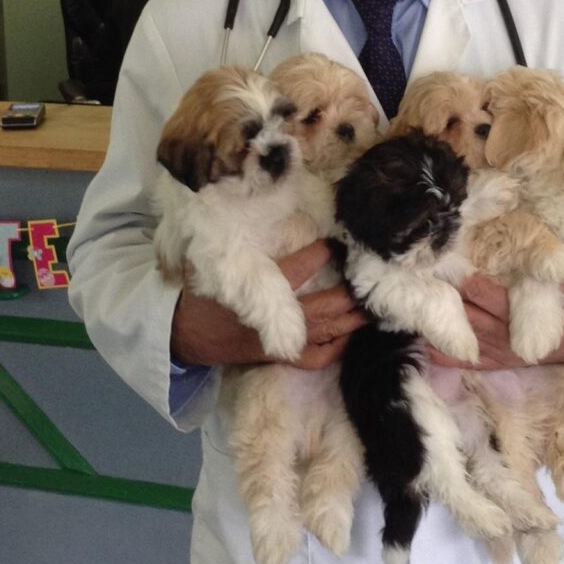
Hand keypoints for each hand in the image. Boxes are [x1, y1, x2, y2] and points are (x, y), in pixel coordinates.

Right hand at [169, 241, 366, 369]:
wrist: (187, 337)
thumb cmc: (201, 295)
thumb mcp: (207, 262)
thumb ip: (225, 239)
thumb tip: (236, 205)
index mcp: (258, 292)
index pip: (298, 271)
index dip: (321, 254)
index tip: (337, 241)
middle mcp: (276, 319)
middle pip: (325, 306)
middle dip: (351, 292)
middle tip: (372, 275)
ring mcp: (282, 342)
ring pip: (328, 331)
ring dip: (354, 317)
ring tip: (375, 302)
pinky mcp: (282, 357)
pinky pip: (318, 358)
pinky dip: (339, 346)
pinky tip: (351, 331)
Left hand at [425, 274, 563, 369]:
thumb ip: (541, 268)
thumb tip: (524, 244)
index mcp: (524, 311)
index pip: (489, 297)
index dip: (470, 283)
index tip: (452, 269)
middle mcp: (508, 334)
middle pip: (472, 315)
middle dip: (452, 299)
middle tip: (428, 282)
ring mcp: (500, 351)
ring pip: (467, 336)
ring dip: (444, 323)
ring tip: (421, 307)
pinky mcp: (497, 362)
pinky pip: (469, 362)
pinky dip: (448, 356)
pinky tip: (427, 346)